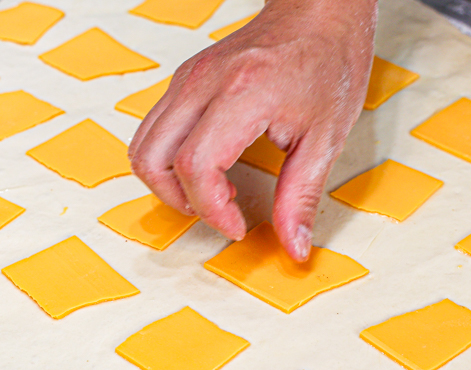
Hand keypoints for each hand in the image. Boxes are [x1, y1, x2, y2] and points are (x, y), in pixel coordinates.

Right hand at [128, 0, 375, 260]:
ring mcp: (187, 79)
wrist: (317, 11)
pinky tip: (208, 167)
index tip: (236, 225)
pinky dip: (168, 161)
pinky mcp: (183, 80)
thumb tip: (294, 246)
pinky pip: (154, 130)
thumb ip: (302, 197)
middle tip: (217, 212)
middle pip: (153, 160)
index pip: (195, 166)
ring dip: (166, 183)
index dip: (210, 210)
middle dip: (178, 201)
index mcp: (242, 93)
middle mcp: (203, 82)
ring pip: (143, 146)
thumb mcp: (326, 137)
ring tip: (210, 193)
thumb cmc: (327, 61)